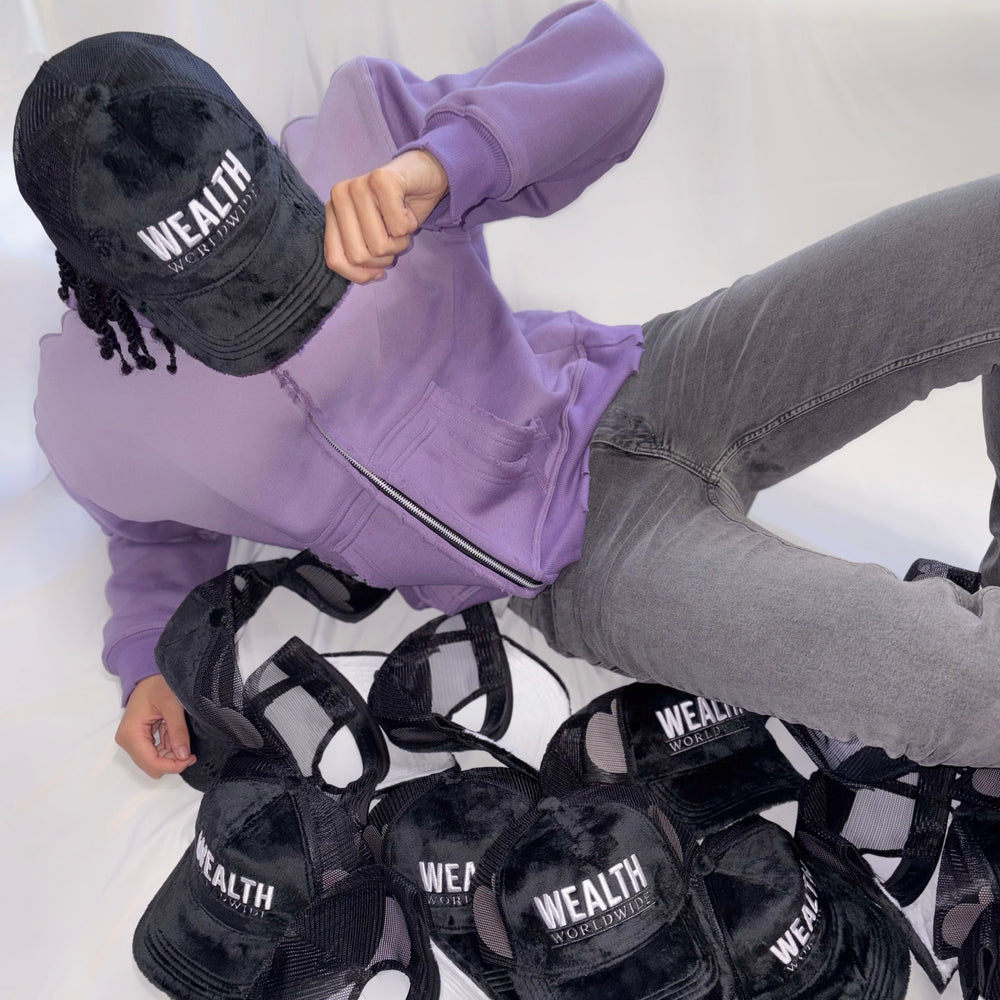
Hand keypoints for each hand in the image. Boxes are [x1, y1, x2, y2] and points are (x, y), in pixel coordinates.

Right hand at [115, 674, 195, 778]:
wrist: (149, 675)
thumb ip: (178, 731)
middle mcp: (127, 741)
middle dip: (172, 761)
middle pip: (152, 765)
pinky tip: (174, 733)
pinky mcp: (138, 739)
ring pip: (154, 762)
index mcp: (131, 733)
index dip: (173, 765)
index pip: (152, 762)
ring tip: (181, 736)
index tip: (191, 758)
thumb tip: (184, 755)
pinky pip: (155, 752)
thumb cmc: (158, 684)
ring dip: (170, 754)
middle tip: (190, 750)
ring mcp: (131, 741)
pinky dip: (167, 748)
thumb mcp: (172, 704)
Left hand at [324, 149, 448, 282]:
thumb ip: (362, 256)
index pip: (335, 260)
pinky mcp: (382, 180)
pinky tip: (407, 210)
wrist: (423, 173)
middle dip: (384, 257)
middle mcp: (339, 195)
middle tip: (393, 238)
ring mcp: (359, 185)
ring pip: (380, 245)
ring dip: (400, 241)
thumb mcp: (373, 237)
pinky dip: (410, 226)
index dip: (360, 274)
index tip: (378, 269)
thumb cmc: (397, 209)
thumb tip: (373, 274)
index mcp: (332, 211)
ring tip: (401, 222)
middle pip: (359, 256)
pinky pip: (399, 228)